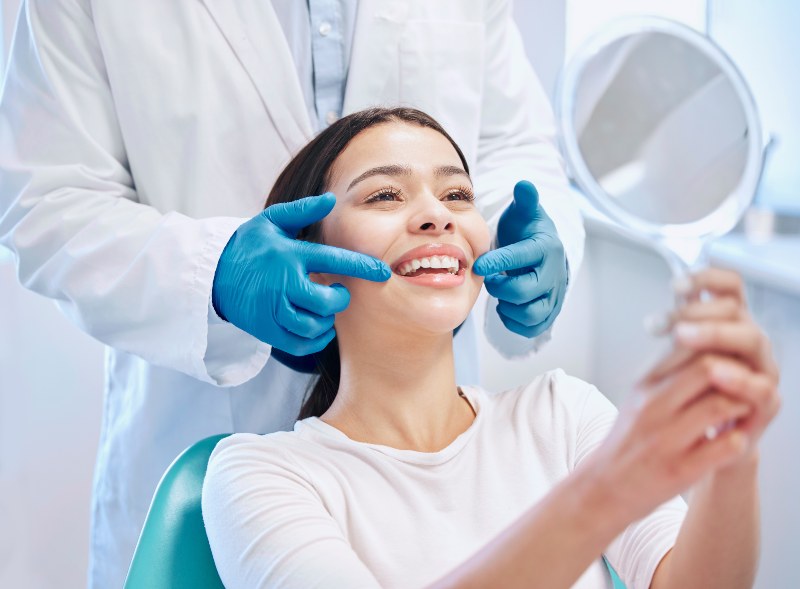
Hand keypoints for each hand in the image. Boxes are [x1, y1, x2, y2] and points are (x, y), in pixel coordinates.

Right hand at [212, 193, 390, 354]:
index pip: (333, 260)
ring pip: (313, 325)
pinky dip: (315, 340)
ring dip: (327, 321)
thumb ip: (302, 210)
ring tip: (325, 309)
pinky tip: (318, 327)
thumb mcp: (271, 221)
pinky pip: (299, 344)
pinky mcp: (265, 330)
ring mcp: (272, 309)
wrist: (211, 274)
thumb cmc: (248, 245)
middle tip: (338, 293)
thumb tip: (331, 200)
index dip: (362, 267)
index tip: (383, 273)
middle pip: (326, 301)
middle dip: (340, 299)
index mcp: (289, 255)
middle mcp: (282, 284)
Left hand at [472, 180, 567, 337]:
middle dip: (500, 286)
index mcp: (545, 248)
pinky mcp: (548, 312)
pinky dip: (515, 322)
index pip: (522, 257)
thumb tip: (523, 184)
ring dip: (508, 306)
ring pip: (531, 313)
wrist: (544, 252)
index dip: (499, 262)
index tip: (478, 264)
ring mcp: (553, 296)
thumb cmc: (527, 232)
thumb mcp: (525, 213)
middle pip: (525, 291)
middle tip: (489, 278)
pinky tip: (505, 306)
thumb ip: (524, 200)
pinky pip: (532, 327)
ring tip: (499, 292)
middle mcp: (553, 274)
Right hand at [585, 269, 779, 522]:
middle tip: (744, 384)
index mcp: (644, 385)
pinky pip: (726, 446)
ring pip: (720, 405)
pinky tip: (733, 440)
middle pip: (708, 368)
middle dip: (736, 373)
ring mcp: (666, 439)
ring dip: (742, 406)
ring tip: (740, 412)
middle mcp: (652, 407)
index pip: (688, 344)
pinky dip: (738, 440)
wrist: (604, 487)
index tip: (730, 359)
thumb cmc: (629, 440)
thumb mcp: (639, 397)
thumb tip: (702, 343)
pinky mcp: (681, 470)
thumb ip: (668, 372)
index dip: (718, 348)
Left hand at [666, 269, 780, 460]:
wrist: (700, 441)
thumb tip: (661, 310)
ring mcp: (761, 369)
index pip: (729, 287)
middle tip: (666, 322)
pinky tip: (716, 372)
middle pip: (735, 310)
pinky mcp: (767, 403)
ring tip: (683, 337)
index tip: (674, 285)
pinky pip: (762, 386)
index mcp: (730, 323)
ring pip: (751, 340)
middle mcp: (749, 340)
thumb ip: (676, 330)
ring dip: (715, 335)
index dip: (707, 278)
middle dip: (697, 311)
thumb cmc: (689, 393)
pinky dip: (739, 378)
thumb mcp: (676, 357)